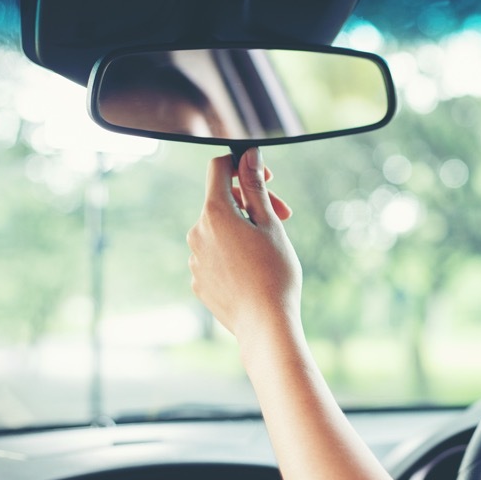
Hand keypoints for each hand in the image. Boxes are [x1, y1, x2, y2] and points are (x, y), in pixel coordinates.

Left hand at [187, 148, 301, 340]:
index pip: (218, 169)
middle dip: (252, 202)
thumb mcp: (270, 224)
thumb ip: (255, 186)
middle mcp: (197, 233)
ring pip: (220, 231)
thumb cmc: (274, 272)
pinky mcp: (199, 281)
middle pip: (222, 201)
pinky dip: (235, 254)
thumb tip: (249, 154)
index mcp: (214, 214)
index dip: (243, 165)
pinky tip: (256, 270)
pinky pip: (216, 256)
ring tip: (271, 249)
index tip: (267, 178)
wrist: (265, 325)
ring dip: (244, 229)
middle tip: (285, 217)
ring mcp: (195, 259)